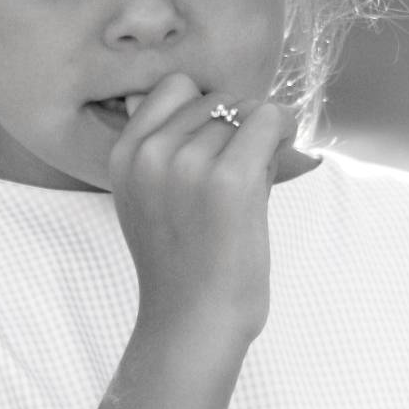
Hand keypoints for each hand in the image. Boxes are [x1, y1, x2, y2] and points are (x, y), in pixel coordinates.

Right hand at [109, 73, 296, 348]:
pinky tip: (284, 155)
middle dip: (236, 126)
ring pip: (245, 109)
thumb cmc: (182, 261)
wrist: (192, 321)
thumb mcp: (146, 195)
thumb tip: (204, 95)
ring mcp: (188, 164)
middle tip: (240, 171)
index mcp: (125, 154)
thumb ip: (161, 146)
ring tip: (252, 181)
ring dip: (259, 137)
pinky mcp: (230, 180)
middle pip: (216, 98)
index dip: (205, 109)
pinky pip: (270, 121)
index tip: (219, 141)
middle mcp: (150, 153)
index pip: (174, 87)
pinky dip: (283, 131)